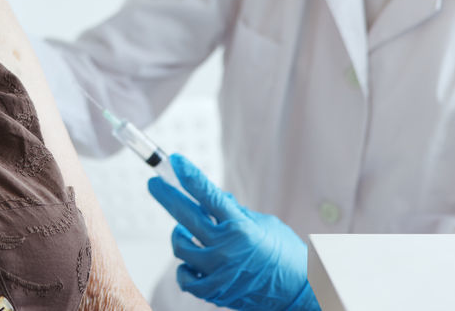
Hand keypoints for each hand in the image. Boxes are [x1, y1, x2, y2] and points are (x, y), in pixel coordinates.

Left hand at [147, 153, 319, 310]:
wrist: (299, 293)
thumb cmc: (285, 254)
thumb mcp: (265, 224)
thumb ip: (236, 212)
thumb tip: (214, 198)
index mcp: (241, 227)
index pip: (207, 194)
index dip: (188, 175)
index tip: (175, 161)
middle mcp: (226, 248)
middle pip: (185, 216)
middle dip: (166, 196)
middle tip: (154, 184)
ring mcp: (218, 272)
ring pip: (180, 246)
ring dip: (179, 235)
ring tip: (183, 230)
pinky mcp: (214, 291)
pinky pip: (185, 276)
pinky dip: (185, 267)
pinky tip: (190, 260)